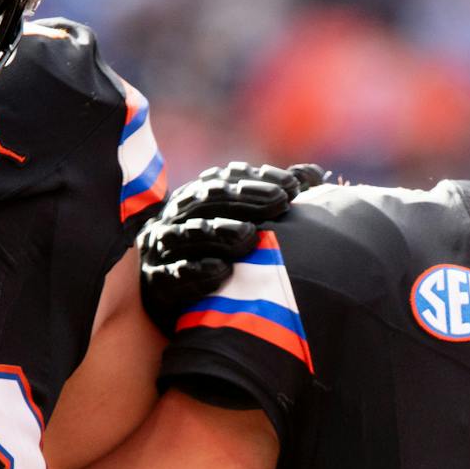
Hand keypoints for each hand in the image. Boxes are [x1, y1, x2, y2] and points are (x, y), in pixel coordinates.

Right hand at [138, 162, 327, 335]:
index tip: (293, 186)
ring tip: (249, 235)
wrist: (177, 295)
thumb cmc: (222, 251)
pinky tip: (221, 271)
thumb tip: (313, 173)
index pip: (226, 180)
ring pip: (188, 234)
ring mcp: (163, 248)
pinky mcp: (156, 281)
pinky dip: (195, 272)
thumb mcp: (247, 219)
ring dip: (219, 233)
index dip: (258, 181)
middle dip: (245, 199)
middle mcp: (178, 217)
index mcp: (198, 198)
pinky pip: (172, 275)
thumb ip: (276, 197)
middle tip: (281, 202)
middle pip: (208, 200)